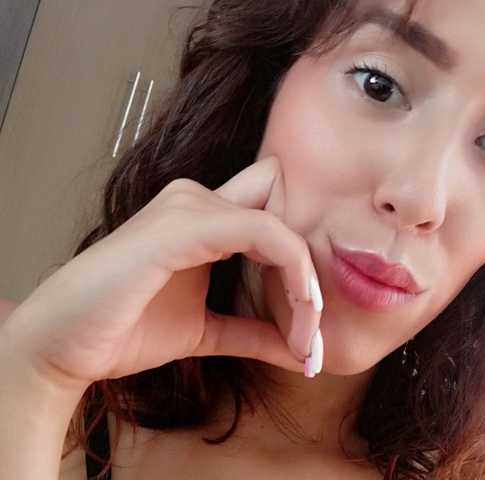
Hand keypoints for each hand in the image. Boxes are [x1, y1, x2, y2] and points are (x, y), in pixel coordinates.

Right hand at [1, 156, 322, 393]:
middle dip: (310, 266)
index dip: (301, 258)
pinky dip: (293, 276)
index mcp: (204, 217)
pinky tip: (297, 316)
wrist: (63, 344)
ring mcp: (190, 206)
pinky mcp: (183, 223)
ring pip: (283, 226)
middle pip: (286, 208)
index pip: (276, 212)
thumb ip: (253, 332)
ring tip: (305, 336)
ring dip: (305, 283)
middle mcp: (199, 199)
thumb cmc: (124, 328)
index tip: (310, 322)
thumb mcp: (207, 331)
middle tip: (313, 328)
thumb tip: (302, 353)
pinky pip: (264, 233)